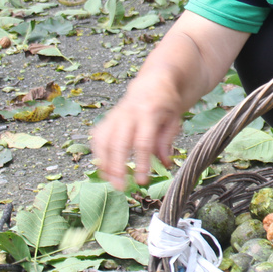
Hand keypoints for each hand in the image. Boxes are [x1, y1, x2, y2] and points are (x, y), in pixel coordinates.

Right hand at [90, 75, 183, 190]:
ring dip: (104, 164)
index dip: (141, 163)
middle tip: (121, 187)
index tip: (141, 181)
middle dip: (118, 167)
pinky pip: (97, 137)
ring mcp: (115, 116)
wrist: (152, 84)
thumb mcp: (175, 119)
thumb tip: (164, 164)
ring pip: (103, 141)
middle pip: (118, 143)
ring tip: (111, 182)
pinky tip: (104, 169)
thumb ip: (167, 140)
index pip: (143, 142)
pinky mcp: (107, 119)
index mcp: (148, 112)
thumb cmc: (165, 103)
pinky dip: (98, 154)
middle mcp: (128, 114)